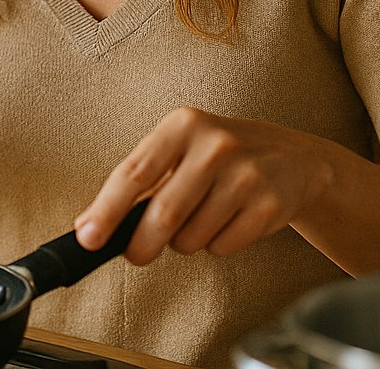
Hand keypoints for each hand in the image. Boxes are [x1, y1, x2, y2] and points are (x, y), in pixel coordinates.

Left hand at [74, 107, 334, 264]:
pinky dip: (215, 245)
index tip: (87, 239)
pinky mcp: (270, 205)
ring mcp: (247, 175)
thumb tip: (91, 225)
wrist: (293, 158)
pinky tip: (229, 220)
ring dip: (184, 242)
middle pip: (163, 213)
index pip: (134, 173)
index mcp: (182, 125)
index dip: (106, 210)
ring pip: (192, 237)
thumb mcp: (179, 149)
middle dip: (142, 244)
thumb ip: (140, 182)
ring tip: (200, 218)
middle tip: (136, 254)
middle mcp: (215, 145)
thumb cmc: (217, 156)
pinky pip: (223, 247)